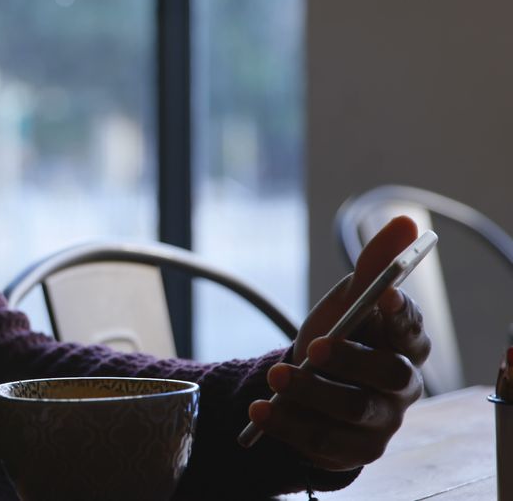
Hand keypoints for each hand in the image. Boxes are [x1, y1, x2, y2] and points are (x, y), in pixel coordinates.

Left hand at [248, 216, 430, 470]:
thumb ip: (372, 266)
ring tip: (276, 378)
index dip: (402, 314)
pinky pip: (322, 442)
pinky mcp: (352, 450)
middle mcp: (401, 387)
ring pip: (352, 411)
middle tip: (314, 347)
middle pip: (388, 375)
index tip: (383, 296)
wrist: (306, 390)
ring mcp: (380, 422)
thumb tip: (404, 222)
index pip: (413, 330)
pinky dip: (287, 426)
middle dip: (351, 359)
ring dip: (311, 393)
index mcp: (405, 345)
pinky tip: (259, 412)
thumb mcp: (346, 302)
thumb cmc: (336, 338)